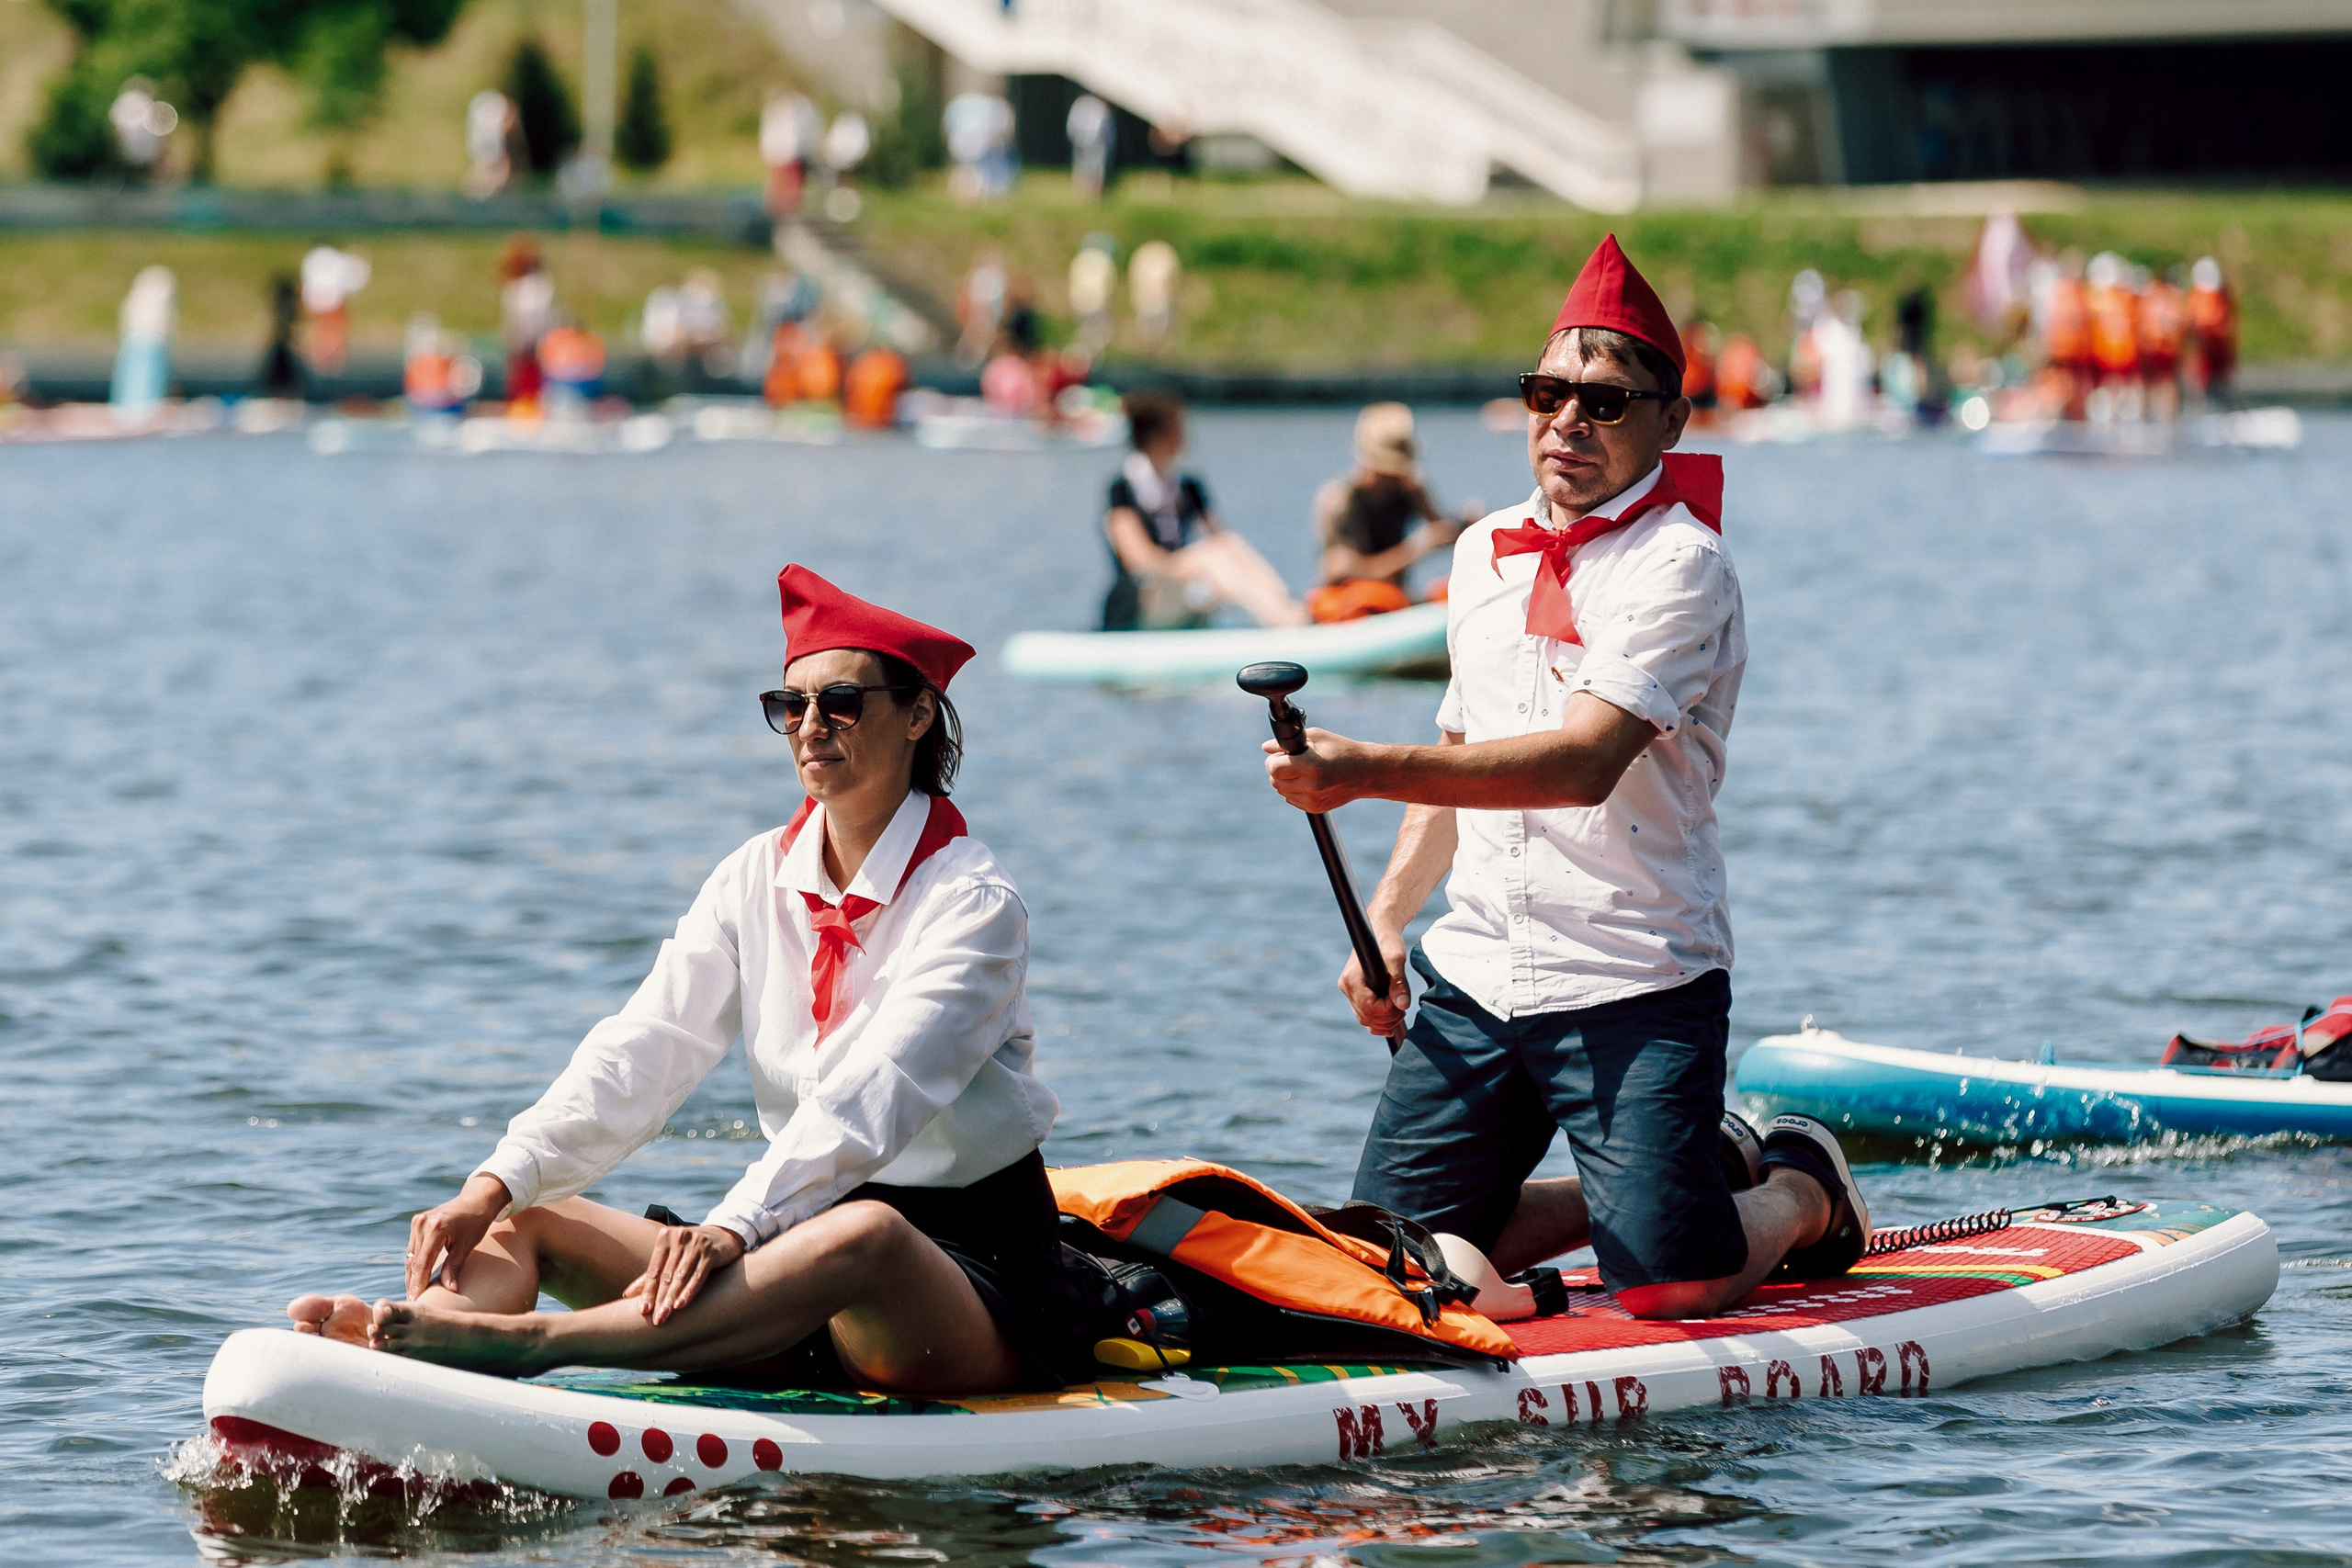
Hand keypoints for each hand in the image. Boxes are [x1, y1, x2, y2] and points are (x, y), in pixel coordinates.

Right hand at [406, 1173, 510, 1300]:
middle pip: (413, 1262)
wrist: (476, 1200)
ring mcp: (417, 1222)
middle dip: (413, 1284)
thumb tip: (450, 1290)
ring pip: (410, 1257)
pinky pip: (413, 1249)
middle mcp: (422, 1224)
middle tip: (413, 1304)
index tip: (416, 1302)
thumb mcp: (467, 1246)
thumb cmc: (476, 1223)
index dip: (418, 1285)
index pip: (422, 1265)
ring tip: (414, 1295)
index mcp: (435, 1229)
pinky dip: (414, 1264)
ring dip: (411, 1275)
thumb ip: (455, 1267)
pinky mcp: (416, 1222)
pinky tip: (417, 1278)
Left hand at [621, 1224, 745, 1324]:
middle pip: (666, 1275)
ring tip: (664, 1316)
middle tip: (655, 1320)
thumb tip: (626, 1294)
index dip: (647, 1292)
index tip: (643, 1311)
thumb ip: (652, 1274)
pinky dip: (689, 1291)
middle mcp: (679, 1238)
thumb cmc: (692, 1250)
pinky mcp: (711, 1251)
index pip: (654, 1270)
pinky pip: (698, 1275)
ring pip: (681, 1276)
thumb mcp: (672, 1257)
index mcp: (664, 1238)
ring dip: (672, 1299)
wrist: (724, 1235)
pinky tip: (681, 1305)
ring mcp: (696, 1244)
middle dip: (660, 1299)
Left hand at [1262, 728, 1371, 813]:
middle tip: (1293, 761)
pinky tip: (1309, 781)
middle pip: (1275, 781)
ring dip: (1285, 780)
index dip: (1274, 760)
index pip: (1274, 768)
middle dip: (1278, 770)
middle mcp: (1311, 786)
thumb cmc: (1343, 750)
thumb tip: (1266, 748)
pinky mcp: (1315, 808)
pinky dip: (1294, 790)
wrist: (1366, 772)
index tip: (1281, 755)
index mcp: (1311, 766)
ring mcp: (1313, 800)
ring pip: (1281, 791)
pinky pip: (1291, 799)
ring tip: (1303, 770)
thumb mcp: (1317, 737)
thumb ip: (1288, 742)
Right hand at [1340, 924, 1410, 1036]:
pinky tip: (1390, 1024)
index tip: (1402, 1003)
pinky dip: (1377, 1021)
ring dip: (1383, 1021)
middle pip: (1366, 1017)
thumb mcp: (1396, 959)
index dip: (1388, 1011)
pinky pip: (1365, 1014)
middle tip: (1403, 1010)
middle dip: (1387, 1018)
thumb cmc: (1387, 941)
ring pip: (1364, 1018)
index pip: (1369, 1008)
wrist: (1381, 929)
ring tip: (1399, 1013)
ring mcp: (1350, 991)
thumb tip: (1402, 1005)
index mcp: (1351, 979)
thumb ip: (1399, 983)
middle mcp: (1346, 987)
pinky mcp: (1357, 992)